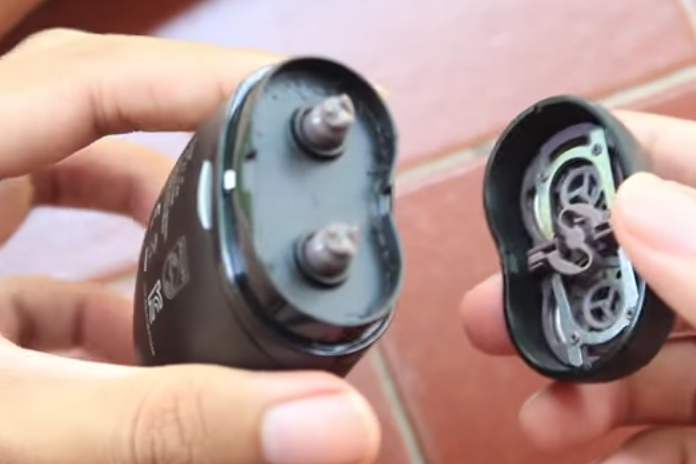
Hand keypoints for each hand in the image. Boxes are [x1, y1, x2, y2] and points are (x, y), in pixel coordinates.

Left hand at [0, 29, 378, 463]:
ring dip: (146, 217)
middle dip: (182, 136)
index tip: (279, 100)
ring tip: (214, 259)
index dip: (195, 78)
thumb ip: (174, 418)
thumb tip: (322, 418)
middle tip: (259, 166)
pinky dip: (98, 287)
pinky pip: (35, 257)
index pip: (88, 77)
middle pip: (83, 113)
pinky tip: (138, 343)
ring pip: (59, 180)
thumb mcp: (24, 423)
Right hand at [461, 110, 695, 462]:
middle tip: (495, 312)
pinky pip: (678, 432)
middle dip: (558, 296)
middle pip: (637, 271)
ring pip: (650, 359)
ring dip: (583, 387)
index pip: (680, 168)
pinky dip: (631, 449)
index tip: (540, 181)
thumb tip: (635, 201)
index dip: (610, 160)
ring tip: (542, 414)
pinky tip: (602, 460)